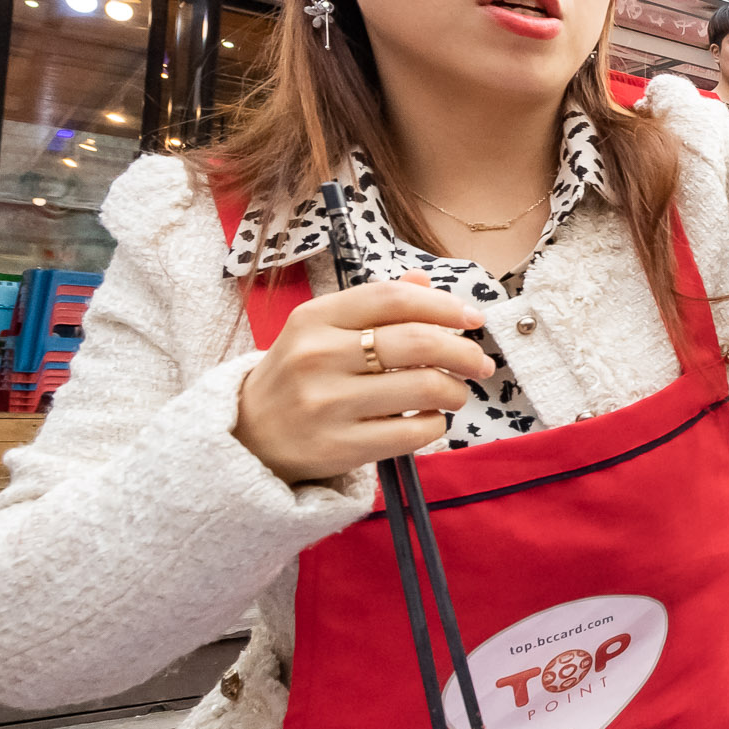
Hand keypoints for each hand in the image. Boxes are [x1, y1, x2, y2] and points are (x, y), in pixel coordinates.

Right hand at [232, 271, 495, 483]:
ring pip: (423, 388)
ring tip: (456, 393)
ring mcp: (326, 404)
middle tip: (480, 363)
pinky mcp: (339, 447)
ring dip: (455, 390)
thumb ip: (373, 305)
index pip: (392, 299)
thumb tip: (424, 281)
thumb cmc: (300, 374)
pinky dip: (435, 425)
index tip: (473, 317)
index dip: (443, 305)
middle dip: (463, 352)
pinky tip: (429, 420)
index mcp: (314, 318)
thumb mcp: (321, 330)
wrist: (249, 435)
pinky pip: (412, 432)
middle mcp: (317, 356)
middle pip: (417, 343)